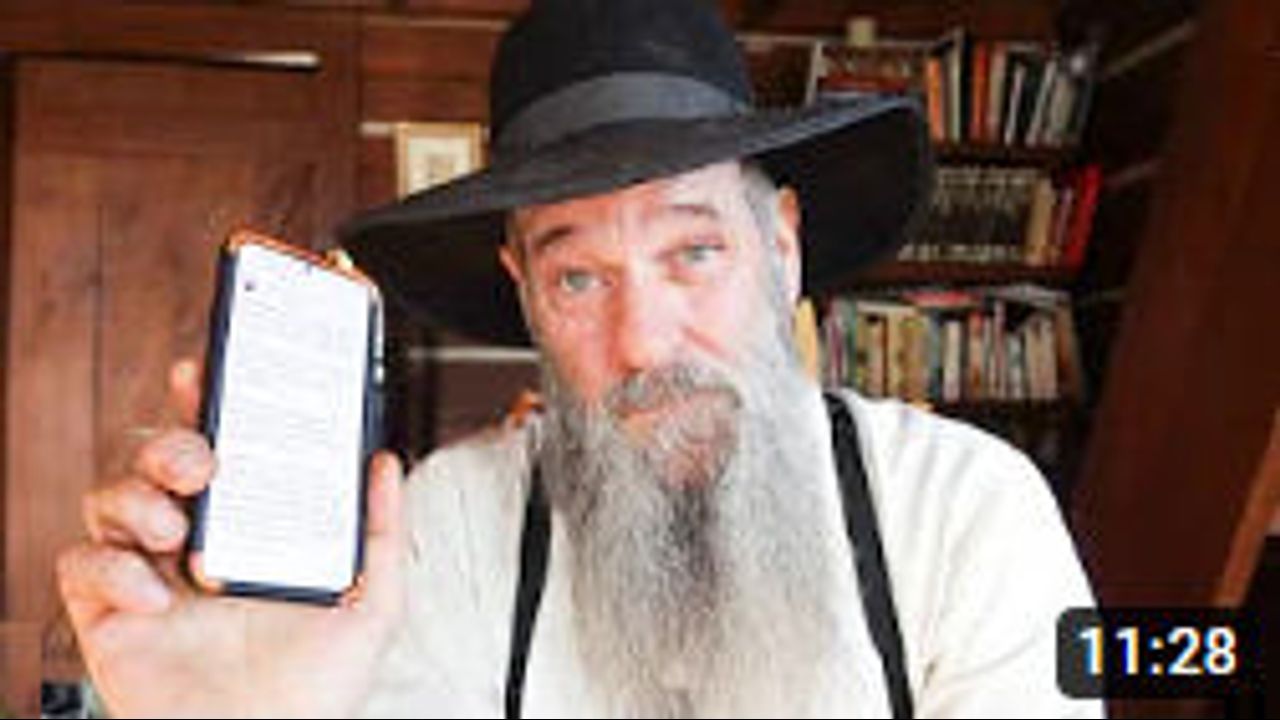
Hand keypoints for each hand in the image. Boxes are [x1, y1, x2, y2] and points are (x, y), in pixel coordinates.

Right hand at [57, 359, 405, 717]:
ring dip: (137, 500)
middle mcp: (194, 546)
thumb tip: (385, 464)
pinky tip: (155, 596)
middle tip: (205, 464)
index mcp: (249, 532)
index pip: (219, 452)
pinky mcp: (110, 617)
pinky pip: (80, 566)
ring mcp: (148, 577)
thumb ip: (382, 532)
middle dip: (171, 443)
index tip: (205, 374)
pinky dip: (112, 571)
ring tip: (177, 531)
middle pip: (155, 462)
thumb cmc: (316, 690)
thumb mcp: (372, 603)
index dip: (203, 406)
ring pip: (109, 499)